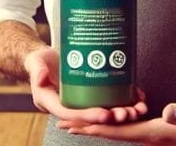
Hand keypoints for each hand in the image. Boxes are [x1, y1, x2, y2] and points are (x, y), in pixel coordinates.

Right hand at [23, 47, 147, 123]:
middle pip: (91, 116)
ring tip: (137, 109)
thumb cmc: (40, 62)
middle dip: (111, 117)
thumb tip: (40, 77)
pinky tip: (138, 97)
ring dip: (121, 111)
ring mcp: (82, 100)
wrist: (46, 59)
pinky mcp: (92, 92)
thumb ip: (38, 70)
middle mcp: (70, 105)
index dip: (89, 115)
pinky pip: (109, 99)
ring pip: (104, 110)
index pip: (72, 114)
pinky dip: (124, 99)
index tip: (105, 114)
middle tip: (127, 114)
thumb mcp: (36, 63)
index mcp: (54, 103)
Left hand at [59, 102, 175, 144]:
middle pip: (114, 134)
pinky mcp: (163, 132)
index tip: (73, 125)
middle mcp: (153, 137)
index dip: (96, 128)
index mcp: (158, 134)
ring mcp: (158, 136)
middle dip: (89, 128)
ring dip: (100, 127)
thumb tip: (169, 111)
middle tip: (64, 122)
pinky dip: (117, 123)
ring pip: (121, 132)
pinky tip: (114, 117)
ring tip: (80, 121)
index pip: (120, 132)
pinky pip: (133, 128)